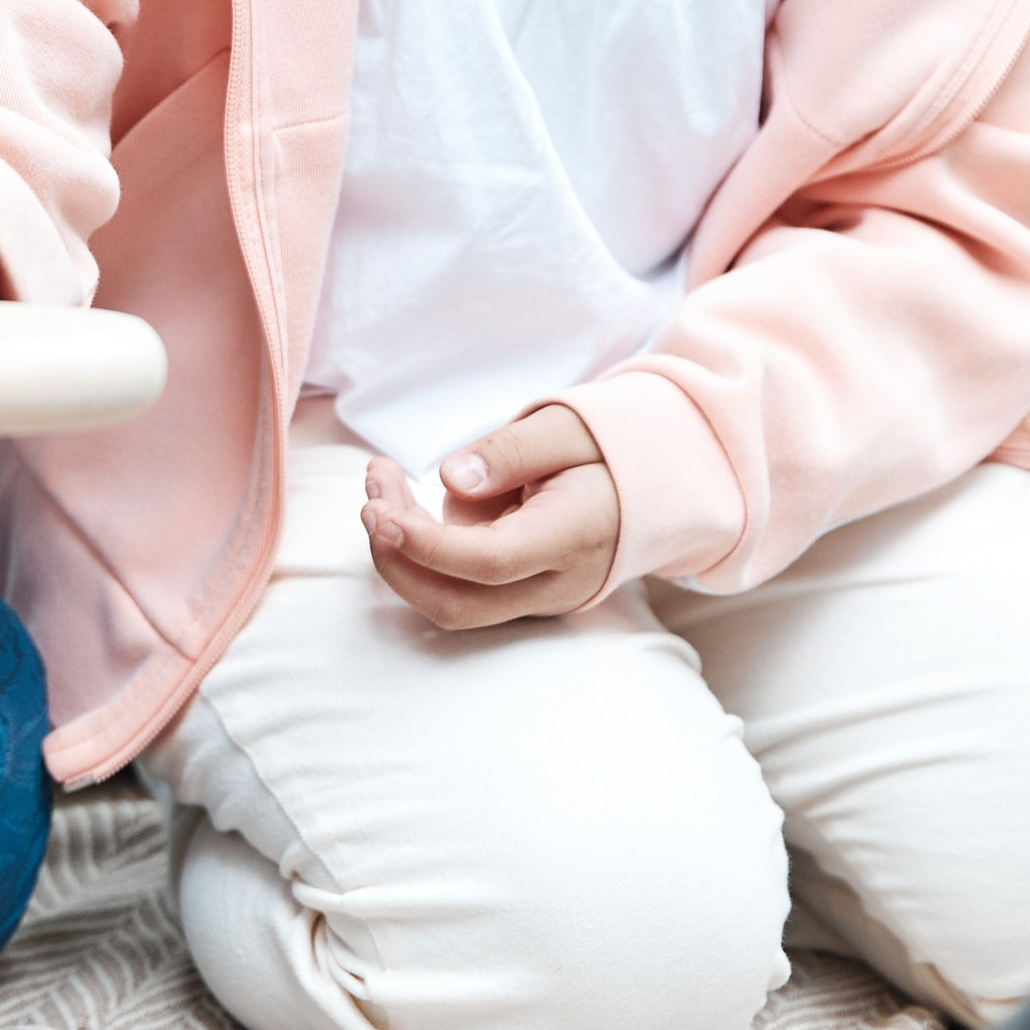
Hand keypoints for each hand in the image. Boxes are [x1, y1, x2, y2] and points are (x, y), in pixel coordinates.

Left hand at [361, 404, 620, 627]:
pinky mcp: (522, 595)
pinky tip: (405, 502)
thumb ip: (510, 452)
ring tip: (381, 480)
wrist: (658, 486)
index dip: (427, 546)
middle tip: (371, 497)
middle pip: (460, 603)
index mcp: (576, 534)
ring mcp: (540, 598)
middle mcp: (558, 582)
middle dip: (398, 559)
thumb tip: (450, 480)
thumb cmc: (609, 447)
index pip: (491, 562)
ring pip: (452, 601)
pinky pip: (461, 588)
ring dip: (402, 553)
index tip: (379, 512)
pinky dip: (423, 553)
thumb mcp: (566, 426)